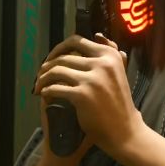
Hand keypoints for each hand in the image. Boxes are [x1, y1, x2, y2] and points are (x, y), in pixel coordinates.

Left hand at [33, 34, 139, 157]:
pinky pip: (55, 88)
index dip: (59, 48)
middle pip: (63, 56)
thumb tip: (98, 35)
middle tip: (41, 75)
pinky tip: (44, 95)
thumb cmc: (119, 102)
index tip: (52, 58)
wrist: (124, 130)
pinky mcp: (82, 95)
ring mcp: (92, 79)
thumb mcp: (119, 71)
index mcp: (110, 55)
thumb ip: (111, 52)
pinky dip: (46, 91)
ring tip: (39, 86)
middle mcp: (102, 63)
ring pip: (56, 71)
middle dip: (47, 65)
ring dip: (43, 78)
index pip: (77, 41)